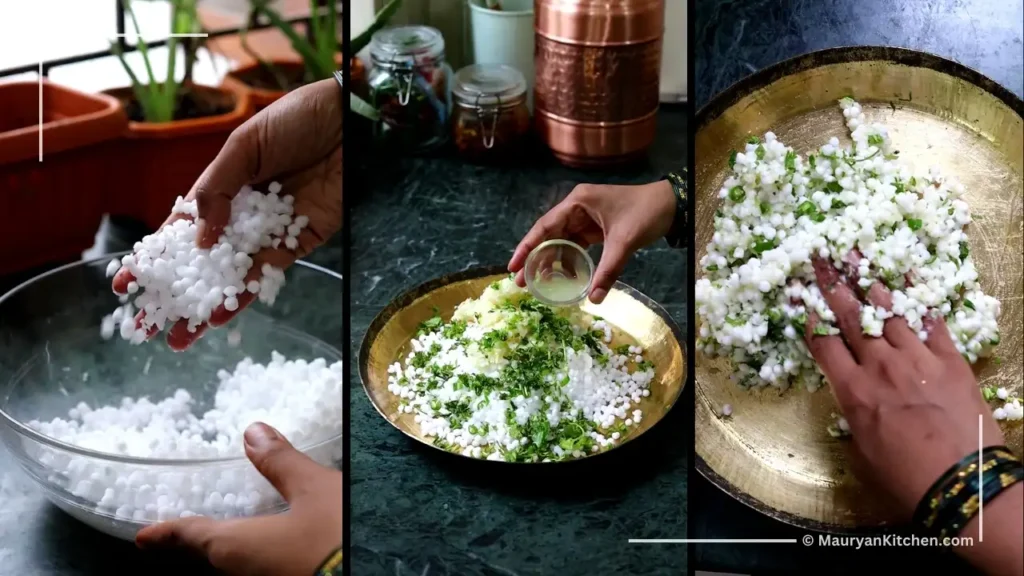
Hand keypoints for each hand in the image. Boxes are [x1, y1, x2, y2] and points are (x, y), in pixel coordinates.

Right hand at [112, 78, 342, 350]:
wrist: (348, 118)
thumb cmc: (295, 120)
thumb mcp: (243, 146)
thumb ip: (218, 190)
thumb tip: (201, 240)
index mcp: (222, 188)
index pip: (181, 229)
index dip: (156, 258)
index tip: (126, 284)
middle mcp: (243, 215)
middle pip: (206, 261)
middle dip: (179, 294)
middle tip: (148, 326)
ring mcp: (272, 229)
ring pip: (236, 274)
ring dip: (211, 305)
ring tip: (184, 335)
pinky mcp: (303, 239)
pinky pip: (272, 268)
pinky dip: (249, 289)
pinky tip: (225, 311)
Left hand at [136, 423, 341, 575]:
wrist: (382, 571)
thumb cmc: (336, 538)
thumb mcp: (316, 491)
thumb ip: (283, 464)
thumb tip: (253, 433)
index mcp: (237, 547)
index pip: (191, 537)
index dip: (166, 533)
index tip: (144, 535)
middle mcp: (243, 573)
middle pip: (210, 558)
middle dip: (194, 545)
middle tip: (178, 535)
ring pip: (235, 567)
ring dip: (226, 550)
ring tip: (223, 535)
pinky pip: (259, 569)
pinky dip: (253, 555)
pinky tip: (269, 546)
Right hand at [508, 181, 674, 303]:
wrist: (670, 205)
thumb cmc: (645, 213)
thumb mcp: (624, 243)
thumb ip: (608, 270)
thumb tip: (595, 299)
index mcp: (578, 202)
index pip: (545, 226)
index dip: (527, 247)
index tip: (513, 266)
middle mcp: (576, 208)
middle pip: (549, 235)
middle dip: (536, 260)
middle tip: (521, 283)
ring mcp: (585, 218)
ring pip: (561, 242)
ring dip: (552, 263)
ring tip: (540, 285)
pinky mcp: (595, 228)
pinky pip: (576, 246)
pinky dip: (570, 261)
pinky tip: (566, 279)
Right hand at [806, 257, 1021, 574]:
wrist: (963, 484)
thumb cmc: (905, 479)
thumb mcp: (862, 450)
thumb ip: (854, 414)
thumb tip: (854, 400)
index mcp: (853, 392)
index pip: (823, 344)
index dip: (808, 317)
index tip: (799, 296)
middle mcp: (881, 367)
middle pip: (851, 317)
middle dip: (833, 284)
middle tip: (821, 257)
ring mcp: (917, 360)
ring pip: (889, 311)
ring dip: (870, 280)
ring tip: (857, 254)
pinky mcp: (951, 361)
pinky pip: (931, 321)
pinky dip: (918, 296)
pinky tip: (907, 275)